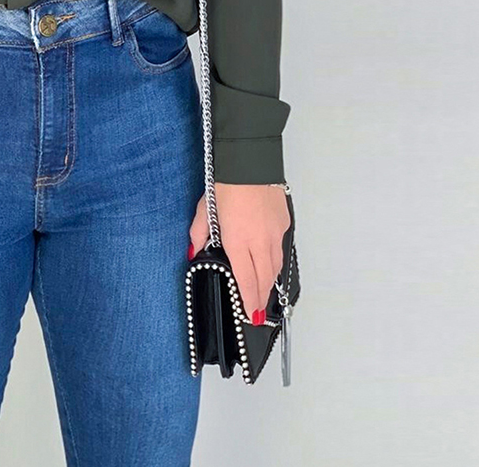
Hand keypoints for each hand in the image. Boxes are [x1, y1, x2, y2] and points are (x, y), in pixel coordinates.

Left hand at [188, 182, 289, 323]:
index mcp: (238, 241)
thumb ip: (199, 234)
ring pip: (275, 266)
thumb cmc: (225, 183)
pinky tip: (269, 262)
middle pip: (264, 278)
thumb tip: (194, 252)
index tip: (250, 315)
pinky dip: (275, 259)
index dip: (248, 300)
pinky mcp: (283, 223)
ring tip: (263, 292)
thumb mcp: (204, 209)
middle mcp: (260, 241)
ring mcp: (274, 233)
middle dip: (261, 298)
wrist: (250, 163)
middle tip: (257, 312)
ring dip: (269, 281)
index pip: (245, 280)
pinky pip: (280, 248)